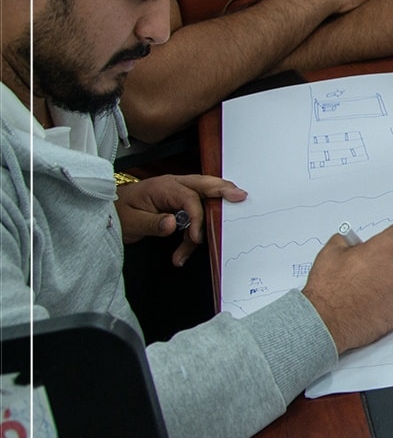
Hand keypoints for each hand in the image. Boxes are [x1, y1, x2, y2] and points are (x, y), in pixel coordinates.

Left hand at [115, 174, 244, 265]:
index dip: (197, 218)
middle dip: (223, 191)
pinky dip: (194, 231)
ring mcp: (177, 193)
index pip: (189, 198)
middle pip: (204, 185)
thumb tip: (173, 223)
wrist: (107, 213)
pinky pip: (195, 213)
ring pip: (203, 199)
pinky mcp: (178, 204)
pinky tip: (182, 253)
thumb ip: (153, 223)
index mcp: (162, 187)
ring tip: (196, 246)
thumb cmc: (118, 214)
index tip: (195, 238)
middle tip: (241, 196)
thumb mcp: (131, 222)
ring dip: (207, 221)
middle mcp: (173, 186)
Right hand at [302, 224, 392, 352]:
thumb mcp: (330, 252)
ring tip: (363, 292)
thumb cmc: (328, 288)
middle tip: (364, 272)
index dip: (390, 238)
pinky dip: (386, 302)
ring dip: (386, 284)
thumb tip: (352, 241)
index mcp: (386, 249)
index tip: (383, 244)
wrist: (326, 322)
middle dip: (384, 263)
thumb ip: (347, 240)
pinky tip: (367, 306)